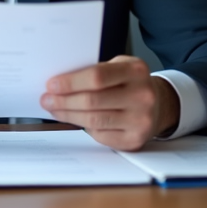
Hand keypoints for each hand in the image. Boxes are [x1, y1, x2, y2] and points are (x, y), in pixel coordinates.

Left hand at [40, 56, 179, 150]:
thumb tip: (60, 84)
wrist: (159, 105)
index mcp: (136, 71)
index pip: (97, 77)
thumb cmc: (131, 83)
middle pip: (92, 101)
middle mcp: (142, 95)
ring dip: (68, 115)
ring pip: (93, 120)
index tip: (51, 85)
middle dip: (64, 100)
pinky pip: (100, 134)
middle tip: (47, 99)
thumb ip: (96, 72)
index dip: (71, 82)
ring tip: (54, 109)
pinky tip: (76, 119)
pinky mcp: (134, 140)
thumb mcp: (120, 67)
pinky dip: (85, 127)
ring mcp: (140, 120)